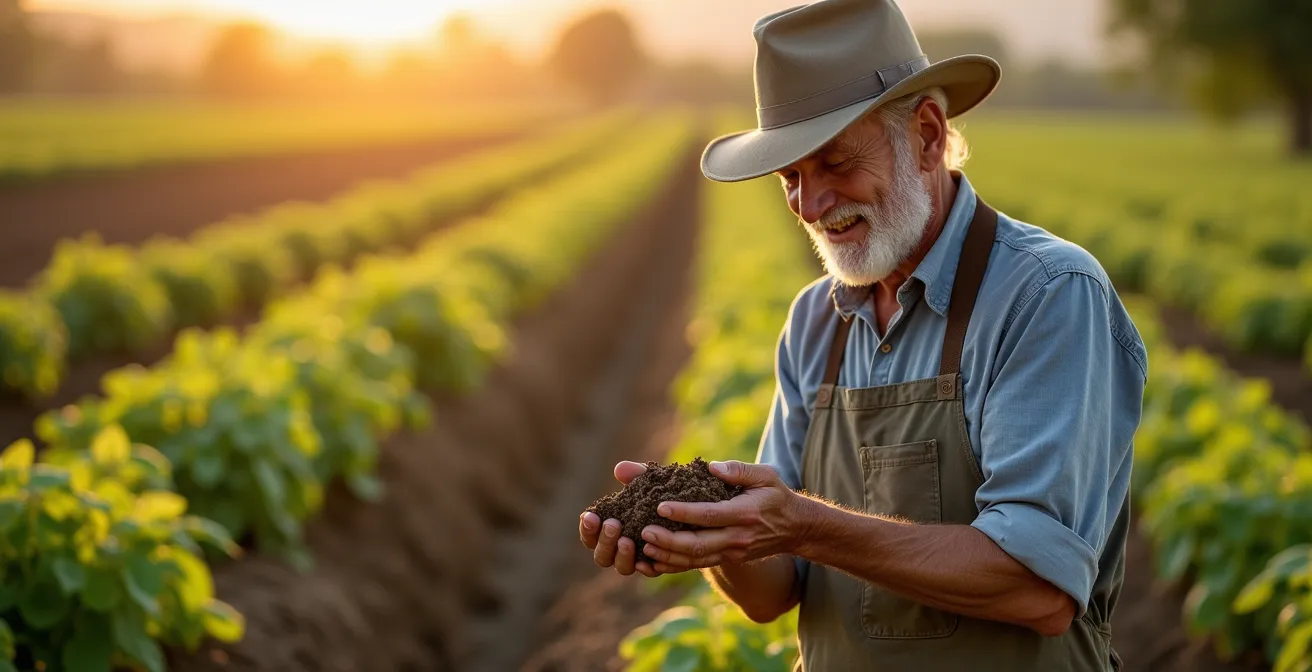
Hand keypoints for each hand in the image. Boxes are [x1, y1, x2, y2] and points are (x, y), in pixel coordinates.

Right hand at [579, 461, 662, 577]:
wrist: (691, 507)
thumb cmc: (659, 494)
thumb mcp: (649, 482)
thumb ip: (634, 476)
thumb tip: (620, 469)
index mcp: (609, 530)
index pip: (590, 536)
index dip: (587, 529)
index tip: (590, 516)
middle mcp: (619, 549)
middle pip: (602, 556)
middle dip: (604, 541)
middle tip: (613, 525)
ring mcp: (638, 559)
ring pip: (622, 568)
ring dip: (622, 555)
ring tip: (627, 540)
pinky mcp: (658, 565)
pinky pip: (649, 572)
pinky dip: (645, 568)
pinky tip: (645, 561)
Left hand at [639, 460, 801, 572]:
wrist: (795, 529)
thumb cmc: (776, 496)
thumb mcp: (766, 475)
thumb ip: (740, 470)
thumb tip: (712, 467)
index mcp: (745, 514)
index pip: (710, 515)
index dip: (684, 512)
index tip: (660, 506)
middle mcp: (738, 537)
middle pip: (698, 544)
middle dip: (669, 540)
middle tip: (644, 532)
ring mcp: (732, 552)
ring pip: (696, 559)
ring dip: (668, 555)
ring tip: (644, 547)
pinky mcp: (727, 559)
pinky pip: (698, 565)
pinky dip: (675, 565)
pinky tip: (655, 561)